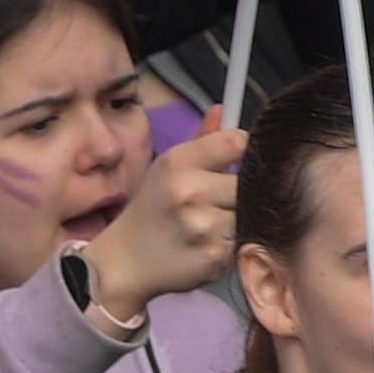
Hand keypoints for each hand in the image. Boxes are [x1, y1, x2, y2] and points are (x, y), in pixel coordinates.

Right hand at [85, 116, 241, 321]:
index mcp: (178, 162)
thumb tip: (224, 110)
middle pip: (249, 181)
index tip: (236, 163)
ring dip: (236, 219)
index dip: (244, 152)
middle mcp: (190, 190)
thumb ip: (202, 141)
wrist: (125, 262)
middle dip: (237, 191)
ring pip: (248, 213)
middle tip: (217, 202)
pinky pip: (241, 241)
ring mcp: (203, 225)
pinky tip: (207, 244)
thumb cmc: (151, 210)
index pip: (237, 142)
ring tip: (209, 225)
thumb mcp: (167, 169)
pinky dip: (230, 244)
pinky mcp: (214, 256)